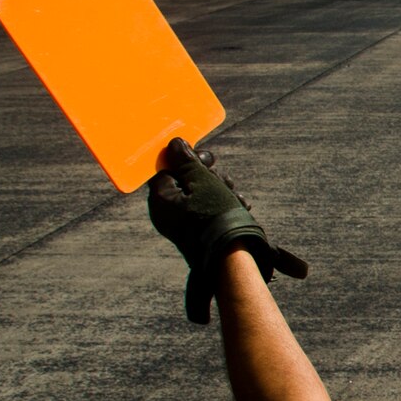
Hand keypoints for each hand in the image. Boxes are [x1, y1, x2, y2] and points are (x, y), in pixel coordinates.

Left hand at [149, 138, 309, 322]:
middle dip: (208, 175)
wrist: (233, 256)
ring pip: (200, 194)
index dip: (186, 159)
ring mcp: (182, 224)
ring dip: (220, 188)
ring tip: (234, 195)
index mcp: (161, 200)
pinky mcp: (198, 232)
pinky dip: (223, 204)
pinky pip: (207, 209)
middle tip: (222, 178)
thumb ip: (186, 161)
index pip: (166, 168)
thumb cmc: (215, 215)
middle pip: (185, 180)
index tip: (205, 159)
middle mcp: (167, 213)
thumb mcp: (202, 180)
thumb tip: (174, 144)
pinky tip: (239, 206)